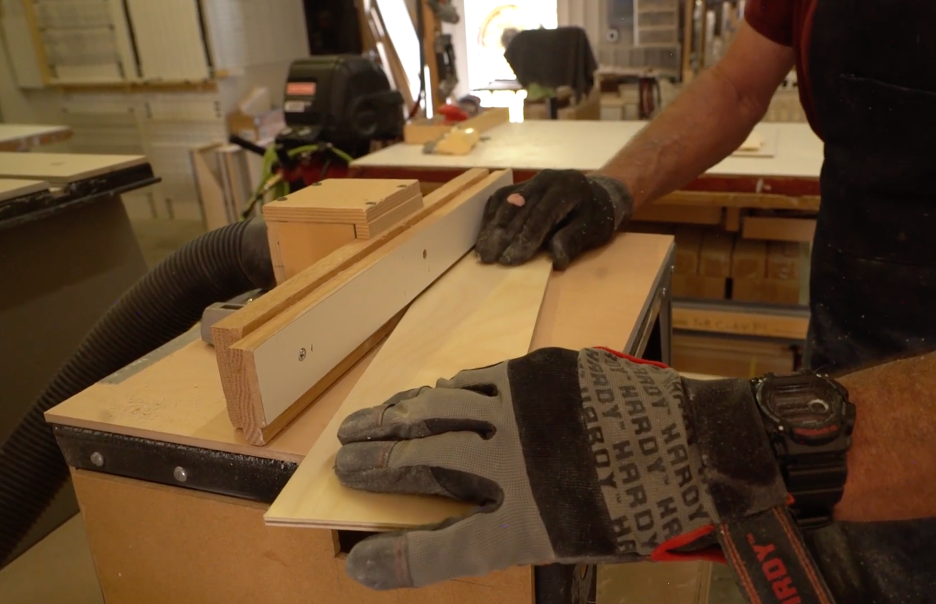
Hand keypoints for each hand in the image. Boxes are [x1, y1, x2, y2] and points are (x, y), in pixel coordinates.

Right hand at [335, 347, 717, 589]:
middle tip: (342, 452)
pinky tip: (435, 391)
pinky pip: (482, 377)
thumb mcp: (566, 541)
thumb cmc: (643, 509)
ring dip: (401, 414)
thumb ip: (487, 539)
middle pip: (424, 455)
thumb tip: (432, 536)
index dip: (393, 539)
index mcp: (524, 517)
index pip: (438, 533)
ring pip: (444, 407)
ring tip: (370, 418)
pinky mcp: (547, 369)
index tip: (354, 540)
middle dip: (377, 455)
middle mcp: (514, 456)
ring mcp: (528, 406)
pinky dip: (451, 388)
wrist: (705, 448)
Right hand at [475, 170, 632, 269]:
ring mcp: (532, 180)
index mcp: (567, 188)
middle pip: (519, 207)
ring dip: (492, 227)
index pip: (541, 215)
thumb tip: (556, 260)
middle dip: (503, 235)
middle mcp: (547, 179)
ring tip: (483, 250)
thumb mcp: (593, 230)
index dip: (524, 238)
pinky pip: (501, 198)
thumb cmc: (597, 216)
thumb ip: (573, 241)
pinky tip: (485, 235)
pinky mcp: (522, 185)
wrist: (599, 195)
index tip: (510, 260)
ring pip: (505, 200)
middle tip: (490, 258)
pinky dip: (491, 217)